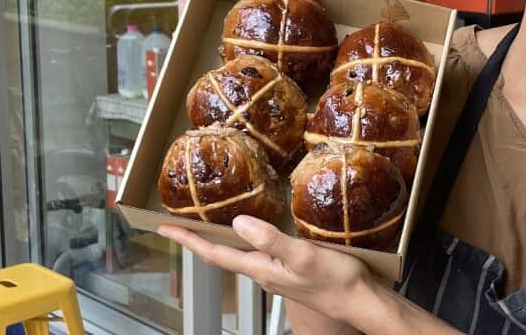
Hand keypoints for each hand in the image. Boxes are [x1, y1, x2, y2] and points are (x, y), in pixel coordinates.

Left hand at [158, 216, 374, 323]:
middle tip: (179, 223)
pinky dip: (244, 240)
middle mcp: (263, 273)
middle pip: (221, 255)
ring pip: (238, 254)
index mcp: (261, 269)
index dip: (189, 239)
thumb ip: (270, 240)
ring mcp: (275, 273)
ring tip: (206, 224)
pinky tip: (252, 231)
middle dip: (198, 239)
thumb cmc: (336, 281)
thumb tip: (238, 224)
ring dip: (219, 240)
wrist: (359, 300)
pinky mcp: (289, 271)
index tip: (166, 227)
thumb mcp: (302, 256)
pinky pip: (257, 253)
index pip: (215, 253)